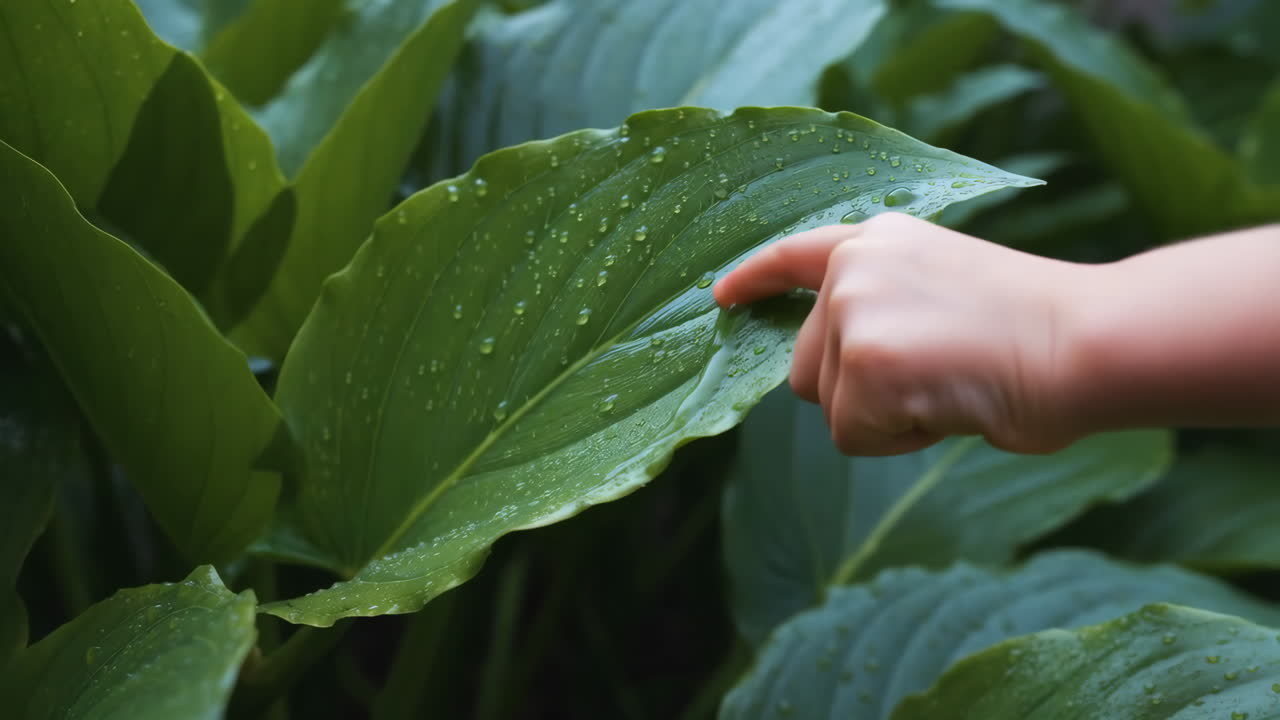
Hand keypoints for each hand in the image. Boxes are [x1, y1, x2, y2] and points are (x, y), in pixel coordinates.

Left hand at [714, 212, 1084, 455]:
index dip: (753, 279)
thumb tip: (842, 364)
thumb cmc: (1038, 329)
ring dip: (883, 416)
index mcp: (879, 240)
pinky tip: (950, 403)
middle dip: (856, 391)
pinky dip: (900, 439)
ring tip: (952, 383)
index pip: (795, 254)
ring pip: (829, 406)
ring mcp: (853, 312)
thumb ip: (884, 307)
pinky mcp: (860, 362)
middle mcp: (853, 267)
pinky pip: (854, 436)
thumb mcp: (944, 288)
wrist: (1086, 340)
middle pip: (805, 367)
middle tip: (940, 374)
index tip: (720, 296)